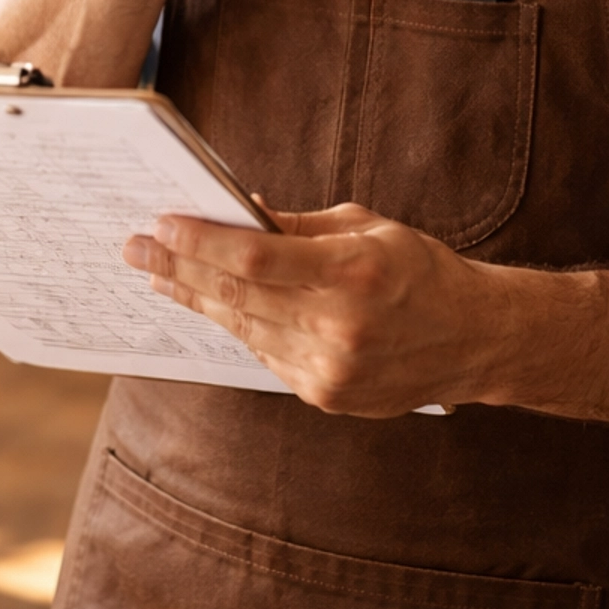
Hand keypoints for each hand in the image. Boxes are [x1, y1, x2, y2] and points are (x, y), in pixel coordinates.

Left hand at [122, 201, 486, 416]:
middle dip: (178, 269)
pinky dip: (237, 327)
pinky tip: (210, 307)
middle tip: (135, 248)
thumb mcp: (366, 228)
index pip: (254, 256)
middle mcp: (339, 326)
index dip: (200, 242)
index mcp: (352, 272)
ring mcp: (331, 368)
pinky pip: (265, 355)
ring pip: (242, 328)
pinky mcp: (325, 395)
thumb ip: (297, 227)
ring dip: (196, 300)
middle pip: (237, 295)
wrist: (474, 339)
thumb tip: (235, 213)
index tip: (161, 224)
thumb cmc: (419, 270)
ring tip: (160, 276)